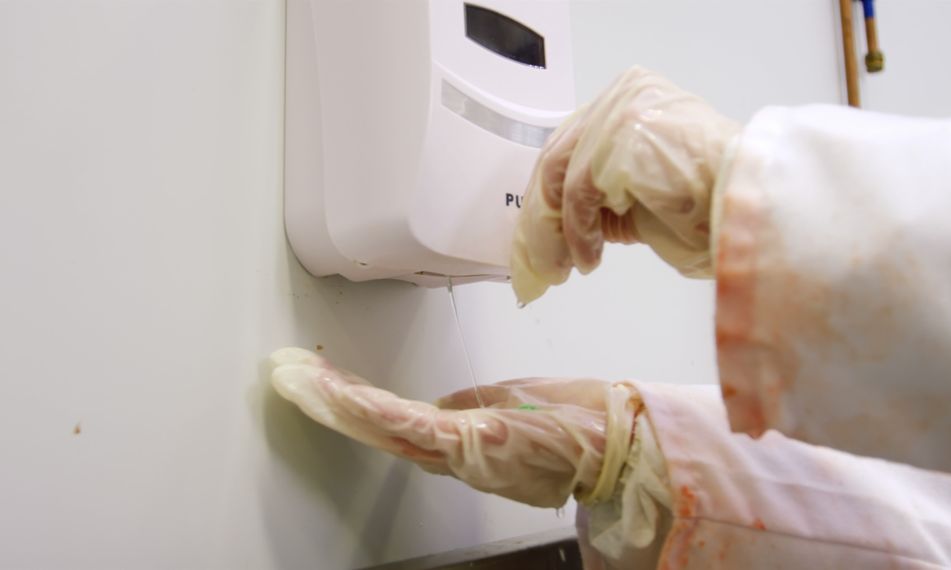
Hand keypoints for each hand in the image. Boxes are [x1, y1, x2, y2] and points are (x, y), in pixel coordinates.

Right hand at [269, 348, 636, 507]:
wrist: (618, 439)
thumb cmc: (576, 425)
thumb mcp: (513, 408)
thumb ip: (474, 406)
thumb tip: (444, 403)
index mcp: (462, 442)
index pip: (397, 422)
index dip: (358, 405)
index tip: (327, 383)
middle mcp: (452, 453)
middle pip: (379, 428)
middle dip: (332, 404)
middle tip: (291, 378)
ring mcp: (457, 450)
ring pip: (384, 427)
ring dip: (337, 403)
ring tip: (299, 381)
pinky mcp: (468, 443)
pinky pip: (409, 424)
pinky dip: (370, 409)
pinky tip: (340, 394)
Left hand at [511, 66, 741, 303]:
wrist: (755, 210)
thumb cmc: (717, 206)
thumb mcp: (644, 194)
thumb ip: (605, 193)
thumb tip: (558, 224)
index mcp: (635, 97)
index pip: (570, 145)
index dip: (548, 197)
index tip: (540, 235)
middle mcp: (626, 94)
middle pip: (557, 157)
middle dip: (541, 217)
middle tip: (537, 259)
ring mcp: (622, 110)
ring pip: (559, 176)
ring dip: (553, 232)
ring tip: (559, 268)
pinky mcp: (620, 139)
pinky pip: (577, 194)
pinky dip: (576, 234)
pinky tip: (588, 259)